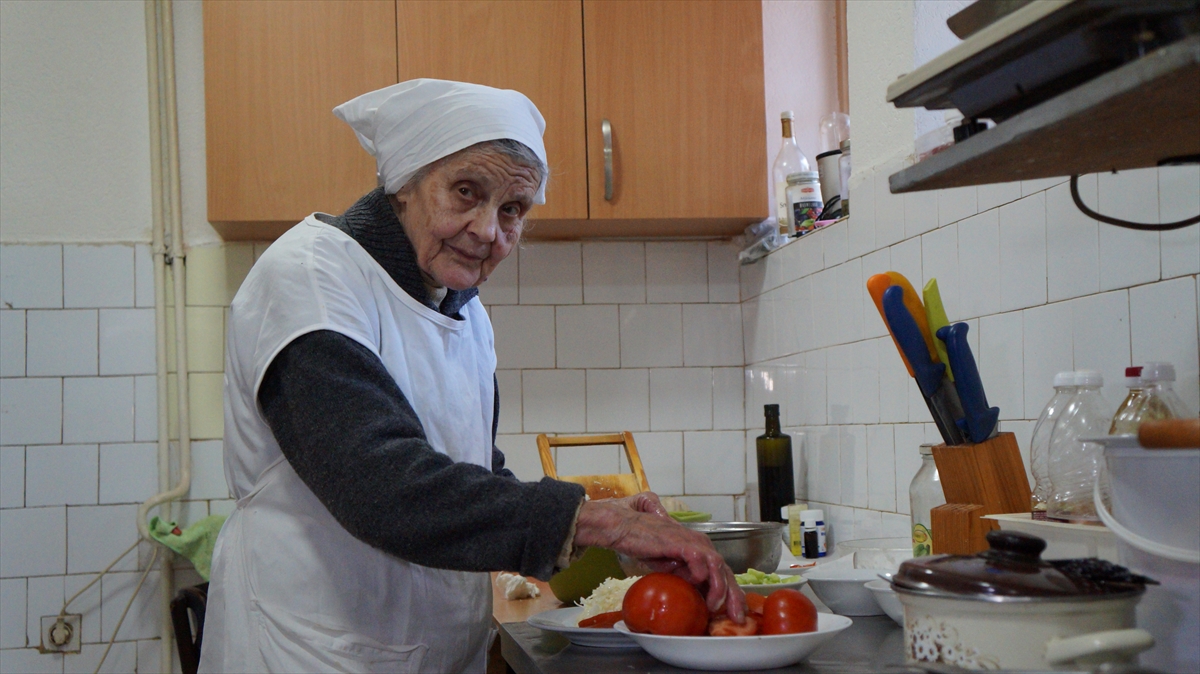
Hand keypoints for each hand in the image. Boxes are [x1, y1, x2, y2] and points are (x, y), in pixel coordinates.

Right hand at [572, 493, 744, 622]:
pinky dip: (701, 571)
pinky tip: (698, 582)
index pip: (724, 574)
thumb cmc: (644, 545)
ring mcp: (692, 541)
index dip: (732, 595)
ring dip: (719, 588)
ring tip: (714, 606)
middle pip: (726, 571)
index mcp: (701, 550)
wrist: (624, 528)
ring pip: (717, 565)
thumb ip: (685, 577)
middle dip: (733, 597)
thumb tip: (698, 595)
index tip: (736, 615)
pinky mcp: (679, 541)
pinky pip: (697, 557)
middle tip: (737, 617)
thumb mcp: (669, 567)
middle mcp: (701, 544)